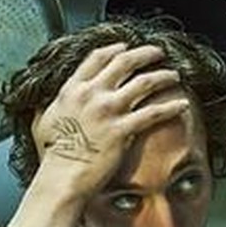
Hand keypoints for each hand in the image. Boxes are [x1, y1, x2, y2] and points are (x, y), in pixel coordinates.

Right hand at [31, 43, 189, 196]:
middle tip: (157, 53)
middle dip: (144, 53)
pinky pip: (152, 113)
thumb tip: (46, 103)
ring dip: (162, 76)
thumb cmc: (53, 157)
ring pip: (143, 82)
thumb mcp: (44, 122)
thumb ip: (49, 106)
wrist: (62, 178)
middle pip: (124, 62)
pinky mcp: (122, 130)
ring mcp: (108, 110)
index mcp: (73, 89)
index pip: (98, 58)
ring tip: (174, 75)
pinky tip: (181, 104)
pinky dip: (170, 106)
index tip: (125, 47)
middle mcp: (92, 93)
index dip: (115, 49)